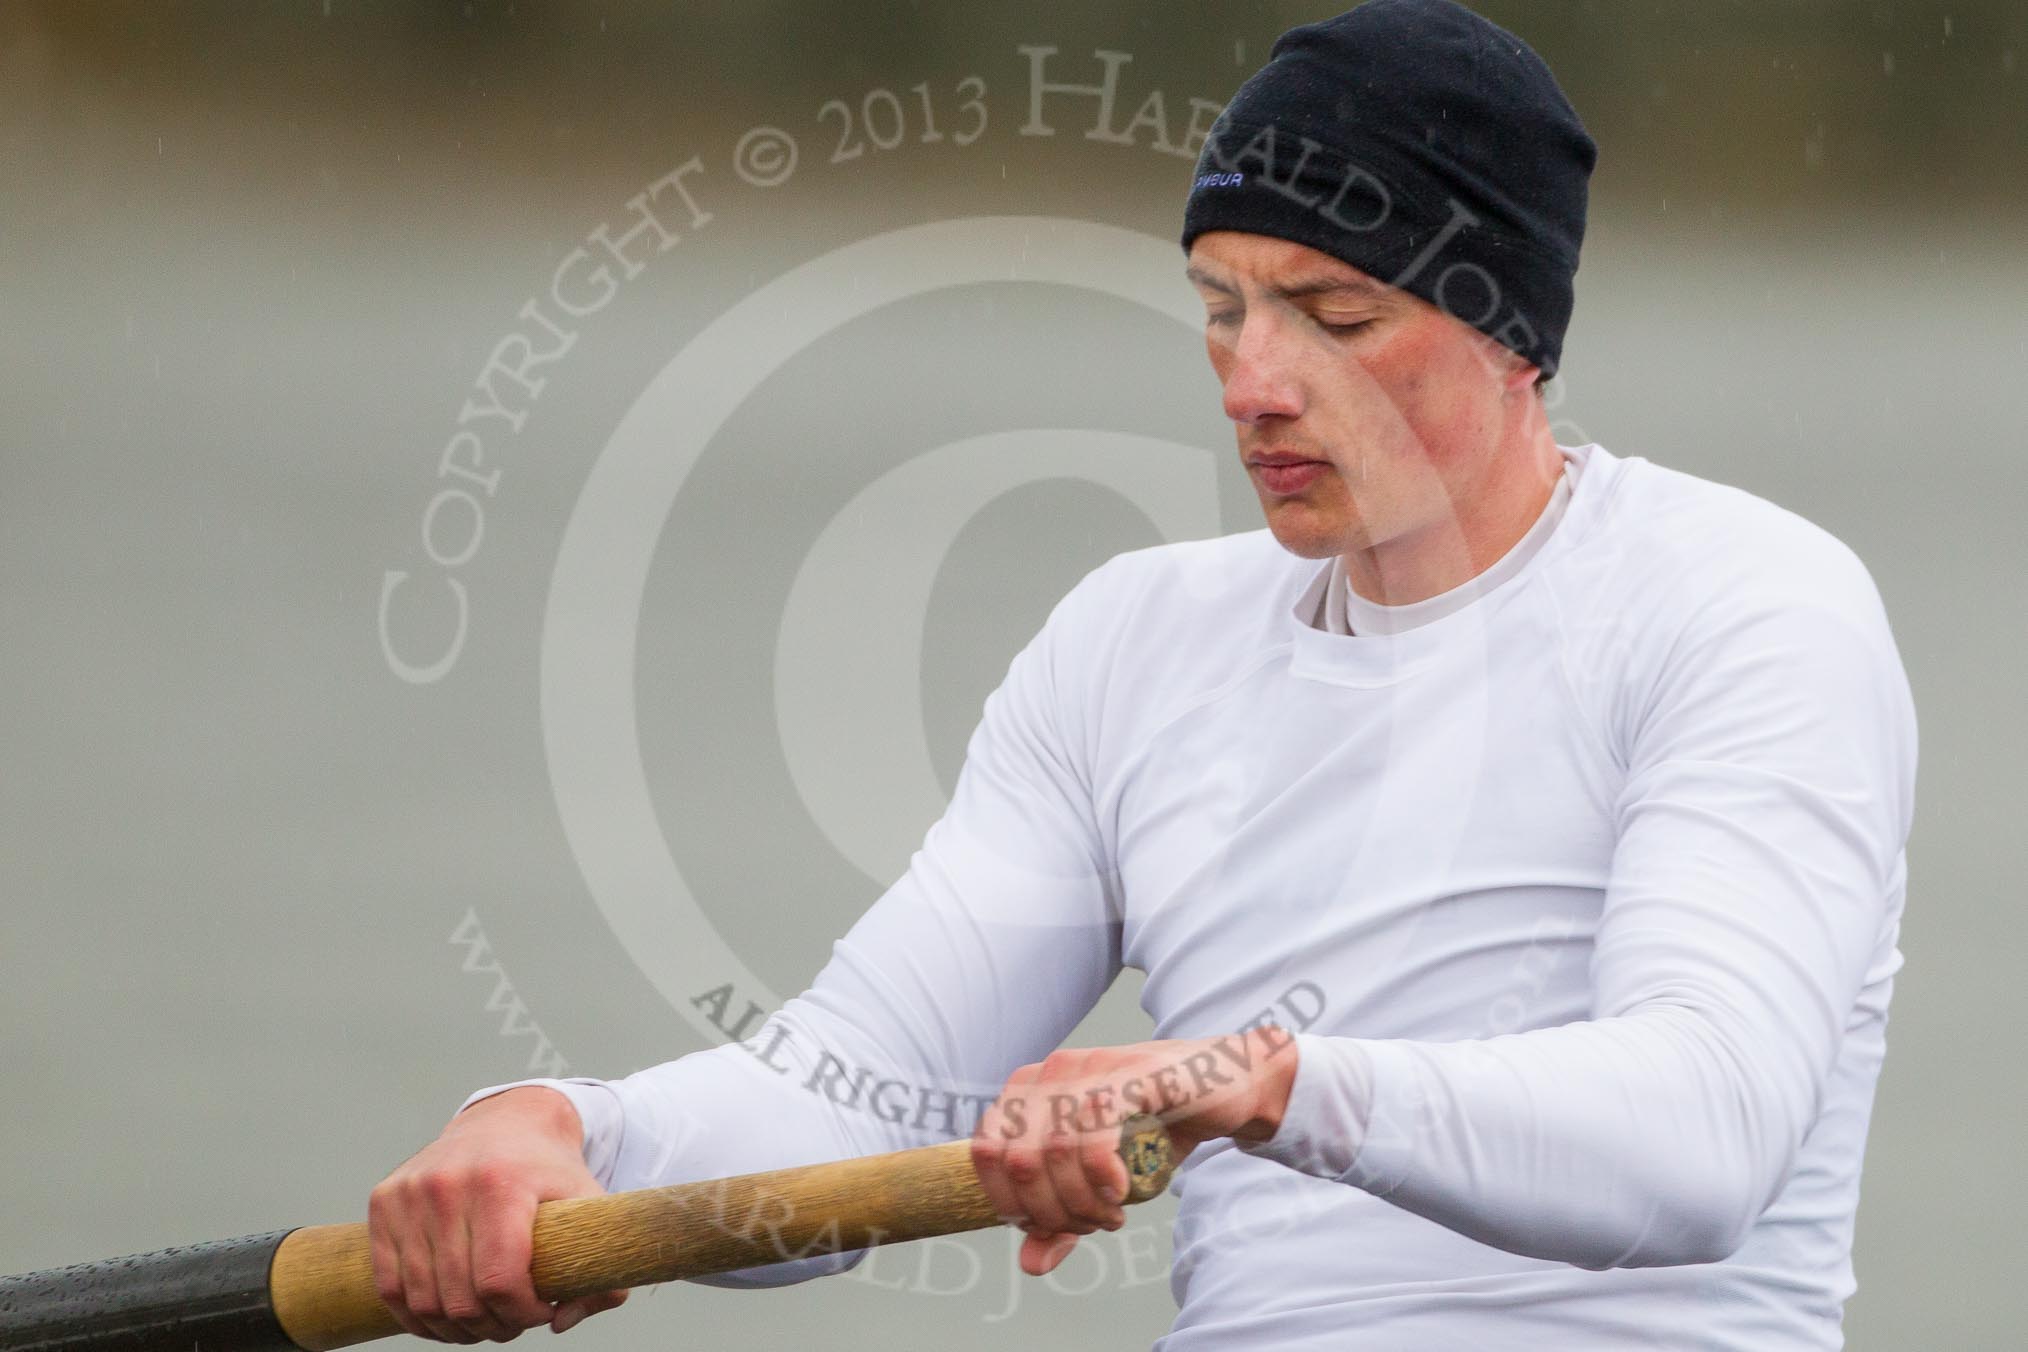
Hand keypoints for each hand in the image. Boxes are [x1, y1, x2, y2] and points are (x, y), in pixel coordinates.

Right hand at [367, 1087, 629, 1341]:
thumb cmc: (549, 1170)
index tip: (542, 1312)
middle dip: (493, 1326)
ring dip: (455, 1329)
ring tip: (484, 1321)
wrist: (506, 1119)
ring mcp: (409, 1193)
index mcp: (501, 1183)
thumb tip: (561, 1322)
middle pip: (460, 1298)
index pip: (500, 1280)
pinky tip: (447, 1317)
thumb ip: (600, 1268)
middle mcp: (447, 1184)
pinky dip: (417, 1316)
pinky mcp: (384, 1202)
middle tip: (513, 1321)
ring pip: (422, 1300)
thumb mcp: (590, 1206)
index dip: (523, 1313)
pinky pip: (390, 1286)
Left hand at [969, 1027, 1298, 1275]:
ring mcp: (1088, 1066)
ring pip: (1054, 1149)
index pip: (986, 1154)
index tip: (1053, 1227)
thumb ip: (1062, 1218)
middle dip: (1051, 1211)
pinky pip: (1094, 1126)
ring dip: (1082, 1201)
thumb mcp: (1101, 1183)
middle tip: (1092, 1224)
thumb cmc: (1156, 1130)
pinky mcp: (1128, 1071)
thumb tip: (1030, 1264)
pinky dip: (1102, 1172)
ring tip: (1112, 1214)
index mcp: (1027, 1090)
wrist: (1222, 1088)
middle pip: (1018, 1160)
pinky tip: (1120, 1191)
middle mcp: (1050, 1072)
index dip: (1013, 1204)